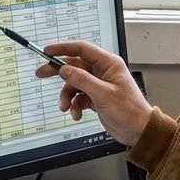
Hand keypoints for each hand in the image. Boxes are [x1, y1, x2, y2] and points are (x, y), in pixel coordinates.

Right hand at [35, 41, 152, 146]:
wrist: (138, 131)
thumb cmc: (130, 110)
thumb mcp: (103, 94)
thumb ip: (81, 80)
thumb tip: (64, 69)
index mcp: (108, 63)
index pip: (82, 49)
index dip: (63, 48)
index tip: (47, 51)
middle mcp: (102, 71)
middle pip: (74, 66)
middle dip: (58, 72)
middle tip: (41, 74)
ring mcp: (98, 85)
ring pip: (74, 84)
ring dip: (67, 96)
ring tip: (65, 107)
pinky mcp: (95, 97)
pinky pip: (78, 97)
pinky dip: (75, 105)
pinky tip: (77, 114)